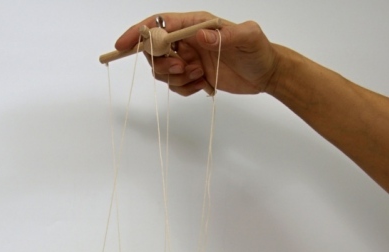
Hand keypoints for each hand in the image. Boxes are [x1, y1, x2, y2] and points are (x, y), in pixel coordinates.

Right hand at [115, 12, 280, 95]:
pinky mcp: (192, 77)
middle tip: (183, 69)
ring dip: (175, 78)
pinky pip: (175, 86)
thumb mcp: (248, 38)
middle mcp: (188, 40)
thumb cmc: (258, 51)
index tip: (123, 46)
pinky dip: (184, 90)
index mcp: (195, 25)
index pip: (159, 24)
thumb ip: (224, 36)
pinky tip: (203, 86)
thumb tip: (200, 36)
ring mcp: (189, 59)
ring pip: (163, 71)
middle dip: (161, 63)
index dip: (138, 33)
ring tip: (199, 76)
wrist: (265, 73)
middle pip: (154, 51)